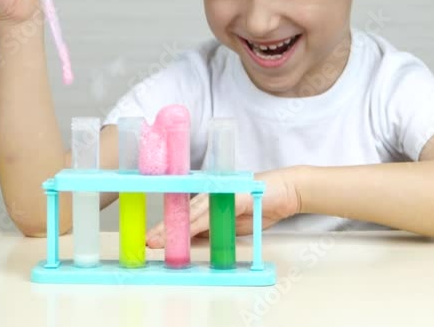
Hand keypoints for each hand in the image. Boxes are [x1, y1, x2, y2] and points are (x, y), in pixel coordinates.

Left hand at [145, 167, 302, 247]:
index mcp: (210, 198)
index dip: (167, 226)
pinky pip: (214, 212)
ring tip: (159, 240)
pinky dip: (200, 223)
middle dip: (164, 228)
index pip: (184, 214)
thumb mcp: (232, 223)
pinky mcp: (235, 196)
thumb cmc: (261, 205)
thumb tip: (193, 241)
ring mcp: (222, 193)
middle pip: (184, 213)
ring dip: (176, 228)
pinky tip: (188, 232)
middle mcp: (212, 193)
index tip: (151, 240)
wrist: (287, 191)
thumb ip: (213, 228)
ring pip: (194, 212)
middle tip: (147, 242)